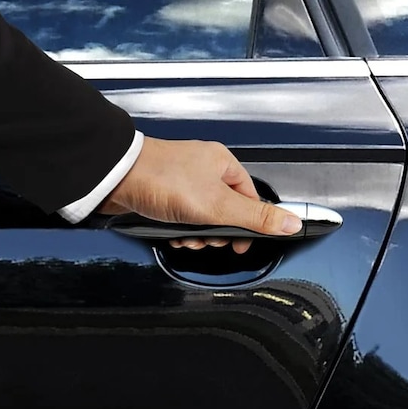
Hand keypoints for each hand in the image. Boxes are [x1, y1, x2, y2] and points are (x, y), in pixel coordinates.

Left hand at [98, 136, 302, 253]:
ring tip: (186, 235)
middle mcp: (204, 170)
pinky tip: (172, 234)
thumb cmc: (162, 180)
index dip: (248, 226)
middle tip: (206, 237)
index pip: (250, 199)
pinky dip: (179, 230)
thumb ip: (255, 217)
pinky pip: (181, 218)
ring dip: (196, 234)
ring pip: (202, 217)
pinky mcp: (162, 194)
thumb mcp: (217, 206)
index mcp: (223, 164)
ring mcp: (182, 182)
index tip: (240, 244)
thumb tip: (292, 223)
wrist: (115, 178)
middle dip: (216, 232)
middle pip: (226, 211)